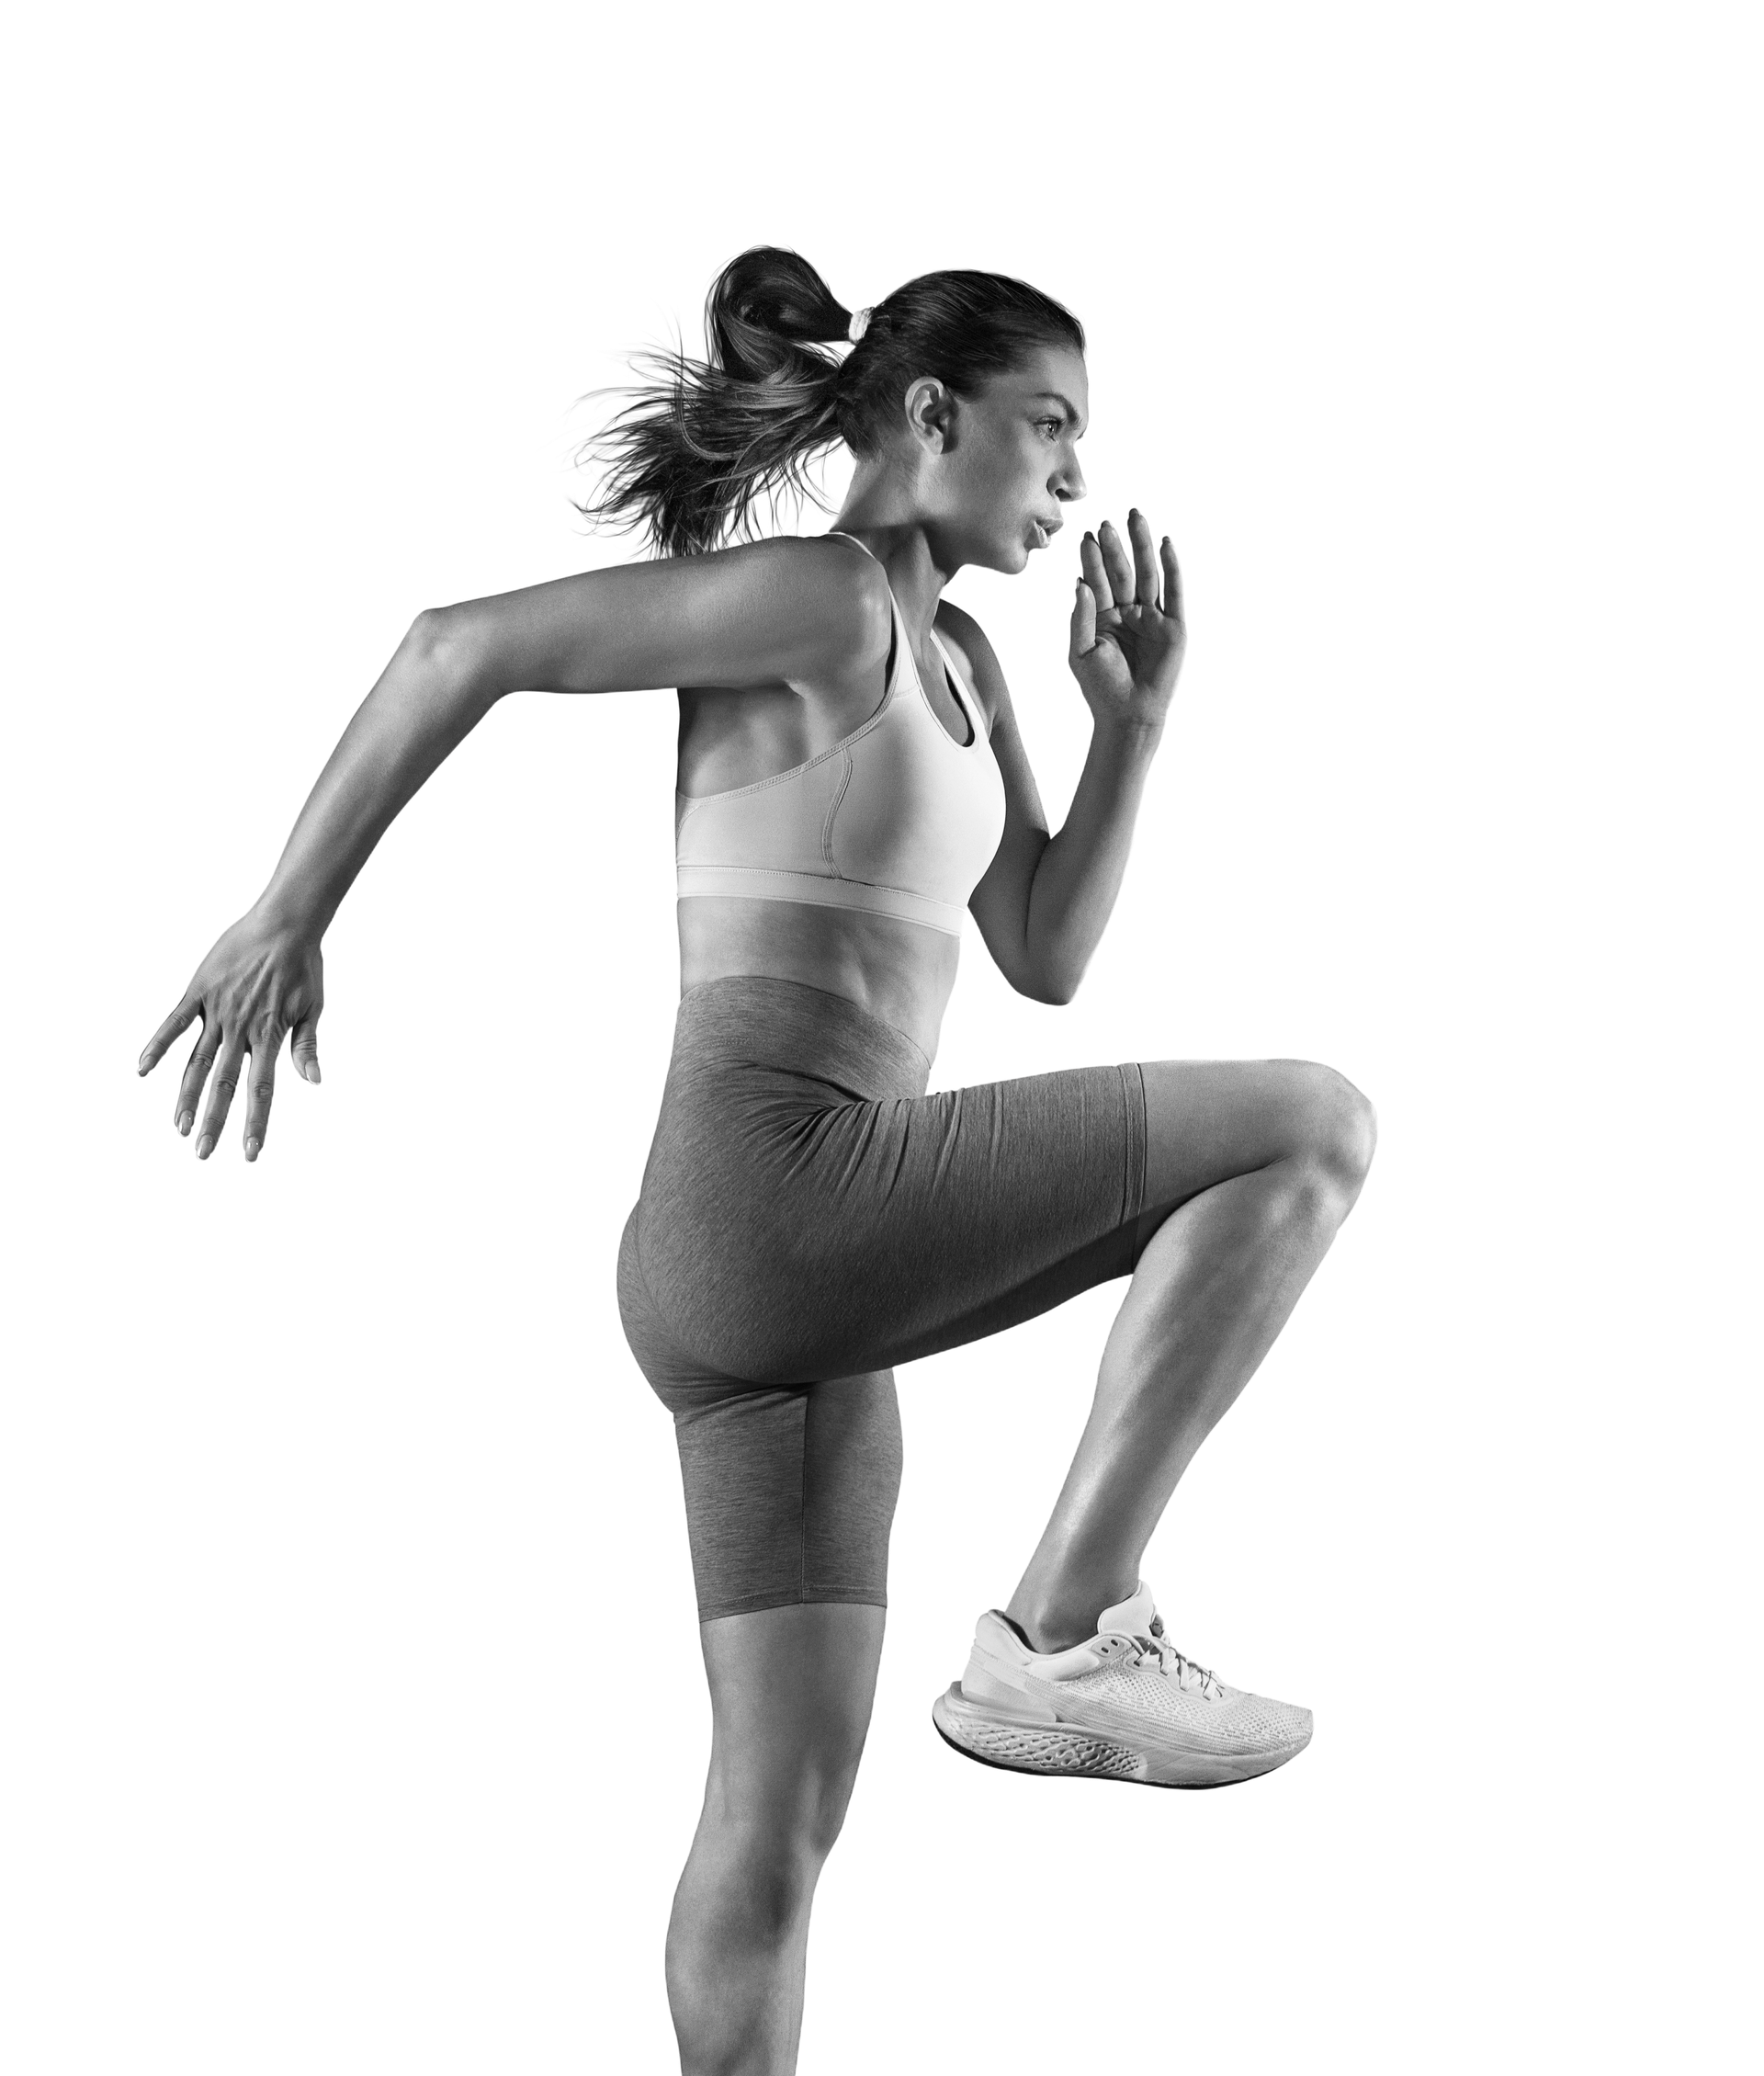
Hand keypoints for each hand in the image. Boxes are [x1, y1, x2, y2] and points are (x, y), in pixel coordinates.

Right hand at [133, 906, 326, 1164]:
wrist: (285, 922)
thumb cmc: (305, 966)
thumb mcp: (313, 1008)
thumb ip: (307, 1048)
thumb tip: (314, 1084)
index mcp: (270, 1037)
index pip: (261, 1093)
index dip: (255, 1125)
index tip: (248, 1156)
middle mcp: (241, 1030)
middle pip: (223, 1086)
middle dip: (213, 1123)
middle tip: (201, 1155)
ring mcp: (217, 1012)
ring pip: (196, 1063)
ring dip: (186, 1097)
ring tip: (178, 1128)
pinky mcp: (198, 991)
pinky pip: (173, 1024)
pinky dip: (157, 1046)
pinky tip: (142, 1071)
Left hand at [1066, 506, 1189, 735]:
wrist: (1128, 715)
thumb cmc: (1101, 688)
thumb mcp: (1081, 651)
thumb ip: (1080, 617)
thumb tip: (1081, 581)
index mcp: (1104, 616)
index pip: (1098, 580)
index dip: (1093, 558)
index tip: (1086, 535)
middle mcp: (1129, 611)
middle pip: (1123, 571)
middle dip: (1116, 545)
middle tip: (1107, 520)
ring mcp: (1153, 617)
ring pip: (1148, 574)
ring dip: (1142, 545)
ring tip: (1136, 515)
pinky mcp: (1175, 626)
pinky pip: (1174, 591)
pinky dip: (1172, 567)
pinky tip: (1167, 542)